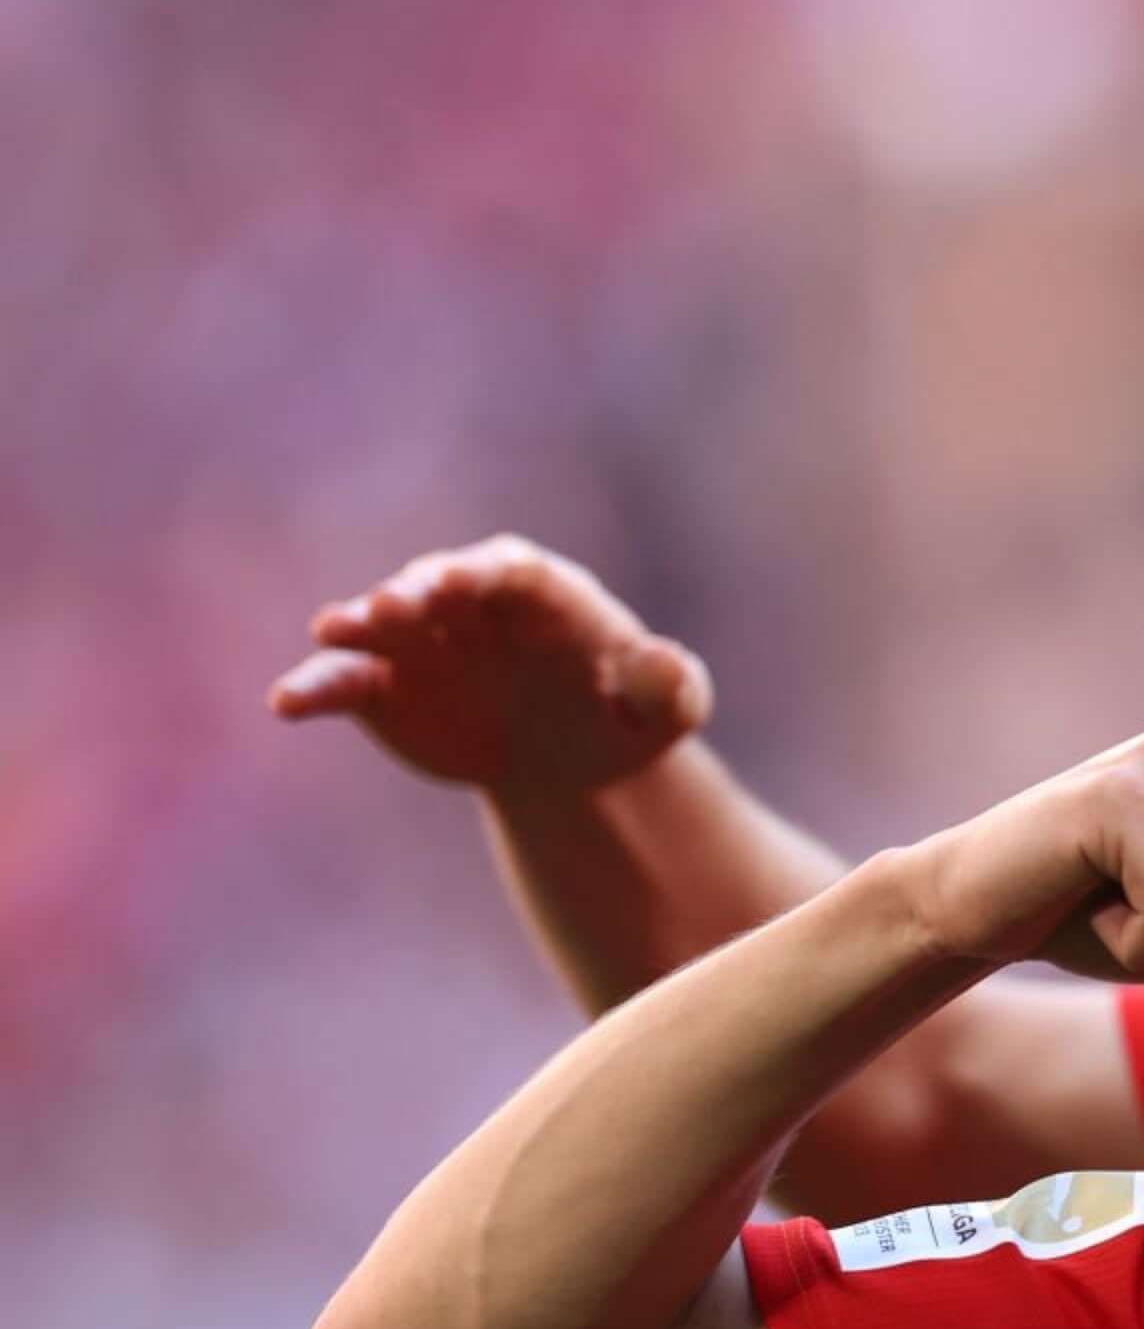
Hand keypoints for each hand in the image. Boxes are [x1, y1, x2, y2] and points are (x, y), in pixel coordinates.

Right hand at [272, 535, 713, 794]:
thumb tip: (666, 668)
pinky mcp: (382, 686)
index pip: (512, 571)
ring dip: (357, 624)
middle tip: (394, 605)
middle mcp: (468, 602)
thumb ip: (670, 687)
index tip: (464, 583)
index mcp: (542, 591)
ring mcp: (420, 640)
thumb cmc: (624, 716)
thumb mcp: (666, 707)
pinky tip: (287, 703)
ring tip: (336, 632)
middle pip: (437, 584)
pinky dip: (314, 688)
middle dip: (417, 591)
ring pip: (378, 624)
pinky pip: (341, 682)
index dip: (487, 575)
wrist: (569, 758)